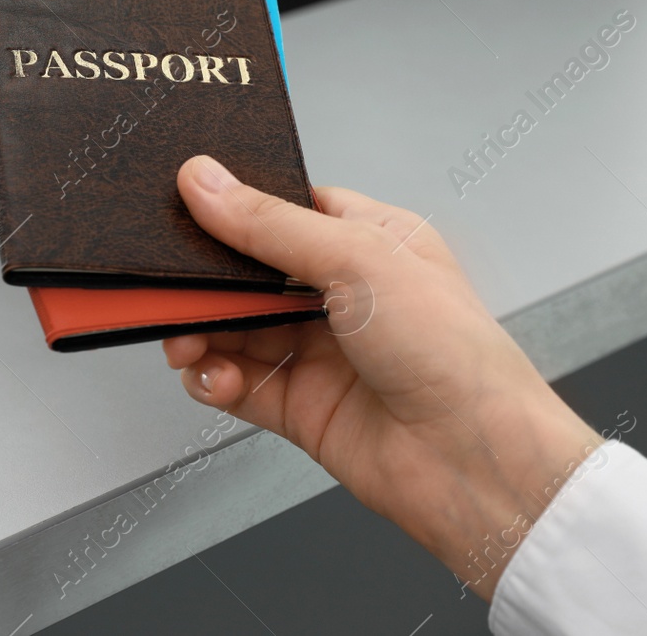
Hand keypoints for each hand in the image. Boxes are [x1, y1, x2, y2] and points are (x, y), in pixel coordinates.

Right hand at [163, 156, 601, 600]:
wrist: (475, 463)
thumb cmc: (456, 355)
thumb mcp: (358, 261)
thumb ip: (271, 226)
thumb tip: (207, 183)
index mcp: (373, 240)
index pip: (287, 209)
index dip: (237, 208)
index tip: (188, 207)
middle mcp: (345, 294)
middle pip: (249, 272)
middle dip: (206, 279)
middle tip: (171, 284)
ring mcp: (322, 352)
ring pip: (235, 328)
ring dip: (201, 331)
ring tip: (186, 339)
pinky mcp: (302, 406)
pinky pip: (237, 383)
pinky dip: (213, 378)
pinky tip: (213, 376)